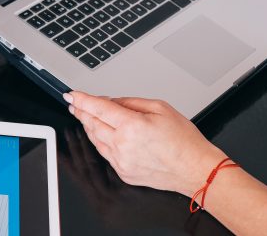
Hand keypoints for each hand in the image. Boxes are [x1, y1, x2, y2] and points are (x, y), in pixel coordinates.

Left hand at [65, 92, 225, 195]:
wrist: (195, 169)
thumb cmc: (184, 140)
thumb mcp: (160, 108)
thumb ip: (131, 103)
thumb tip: (111, 102)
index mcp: (132, 126)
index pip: (98, 108)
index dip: (82, 100)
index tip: (71, 95)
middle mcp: (122, 145)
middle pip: (92, 124)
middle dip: (81, 112)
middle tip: (74, 103)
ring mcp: (121, 162)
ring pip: (95, 140)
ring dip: (88, 126)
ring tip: (84, 115)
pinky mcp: (124, 173)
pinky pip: (105, 154)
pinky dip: (100, 141)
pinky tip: (100, 134)